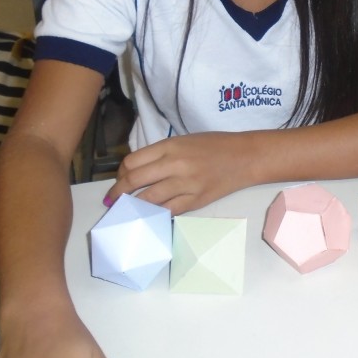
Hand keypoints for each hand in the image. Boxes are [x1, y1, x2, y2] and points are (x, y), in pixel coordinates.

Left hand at [106, 131, 256, 212]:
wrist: (245, 157)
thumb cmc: (214, 145)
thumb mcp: (184, 141)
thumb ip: (160, 154)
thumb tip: (135, 172)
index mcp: (170, 146)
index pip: (132, 162)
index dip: (120, 175)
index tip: (119, 182)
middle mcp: (174, 164)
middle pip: (134, 180)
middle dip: (118, 194)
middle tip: (112, 202)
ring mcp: (185, 184)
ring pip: (148, 199)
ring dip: (133, 207)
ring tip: (127, 212)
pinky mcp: (195, 200)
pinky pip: (168, 211)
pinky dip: (155, 215)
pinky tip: (149, 217)